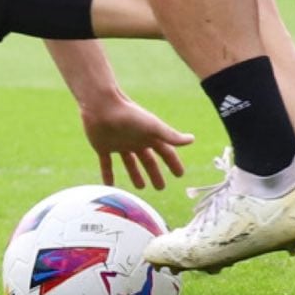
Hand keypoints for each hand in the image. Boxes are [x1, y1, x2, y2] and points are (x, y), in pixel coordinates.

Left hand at [78, 95, 192, 190]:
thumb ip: (171, 135)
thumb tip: (192, 139)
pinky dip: (108, 174)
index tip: (180, 175)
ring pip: (130, 162)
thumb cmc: (129, 115)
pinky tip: (109, 185)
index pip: (165, 152)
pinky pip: (106, 164)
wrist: (102, 107)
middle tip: (160, 188)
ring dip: (135, 174)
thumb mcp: (152, 127)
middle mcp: (135, 140)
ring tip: (141, 187)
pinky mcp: (103, 147)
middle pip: (148, 160)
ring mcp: (119, 143)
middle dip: (155, 173)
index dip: (173, 163)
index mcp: (148, 136)